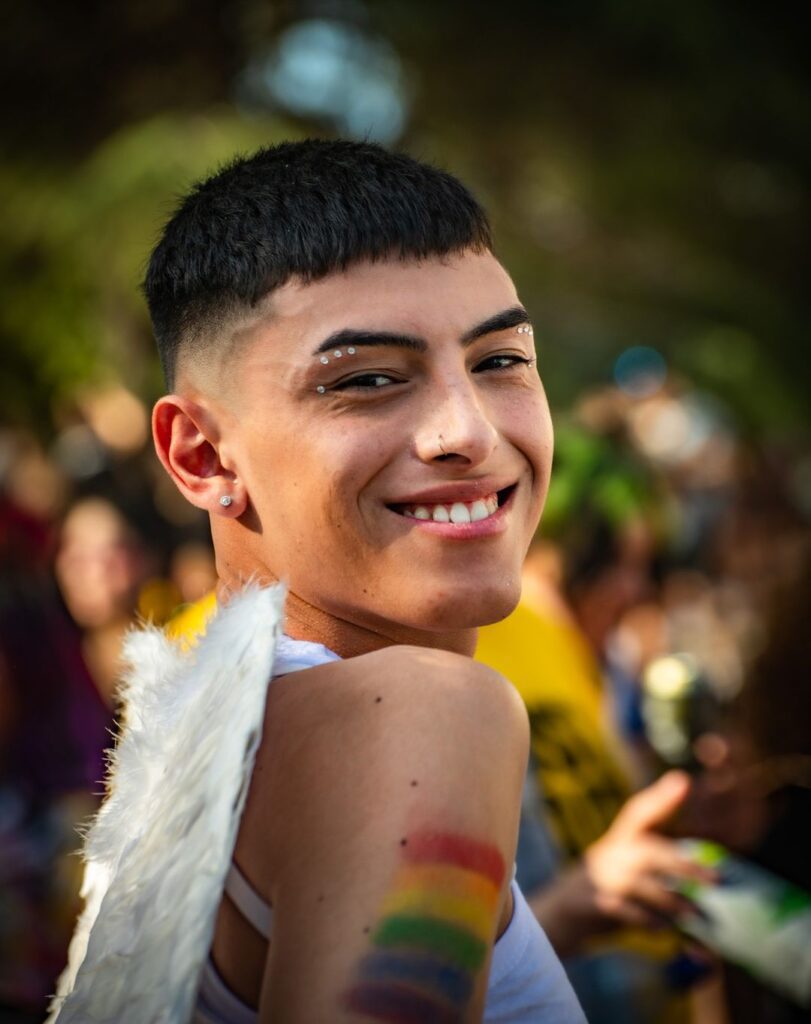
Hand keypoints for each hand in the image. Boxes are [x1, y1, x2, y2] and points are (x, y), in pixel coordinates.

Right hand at [530, 771, 714, 953]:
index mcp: (621, 839)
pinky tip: (666, 929)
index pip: (640, 812)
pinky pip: (629, 913)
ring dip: (673, 901)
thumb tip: (703, 861)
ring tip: (696, 914)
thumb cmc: (607, 885)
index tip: (683, 781)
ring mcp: (601, 878)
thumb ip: (658, 857)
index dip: (661, 797)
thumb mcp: (626, 862)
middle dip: (684, 865)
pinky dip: (651, 922)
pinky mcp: (595, 904)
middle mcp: (611, 853)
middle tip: (715, 879)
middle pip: (650, 853)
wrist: (562, 912)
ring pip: (643, 886)